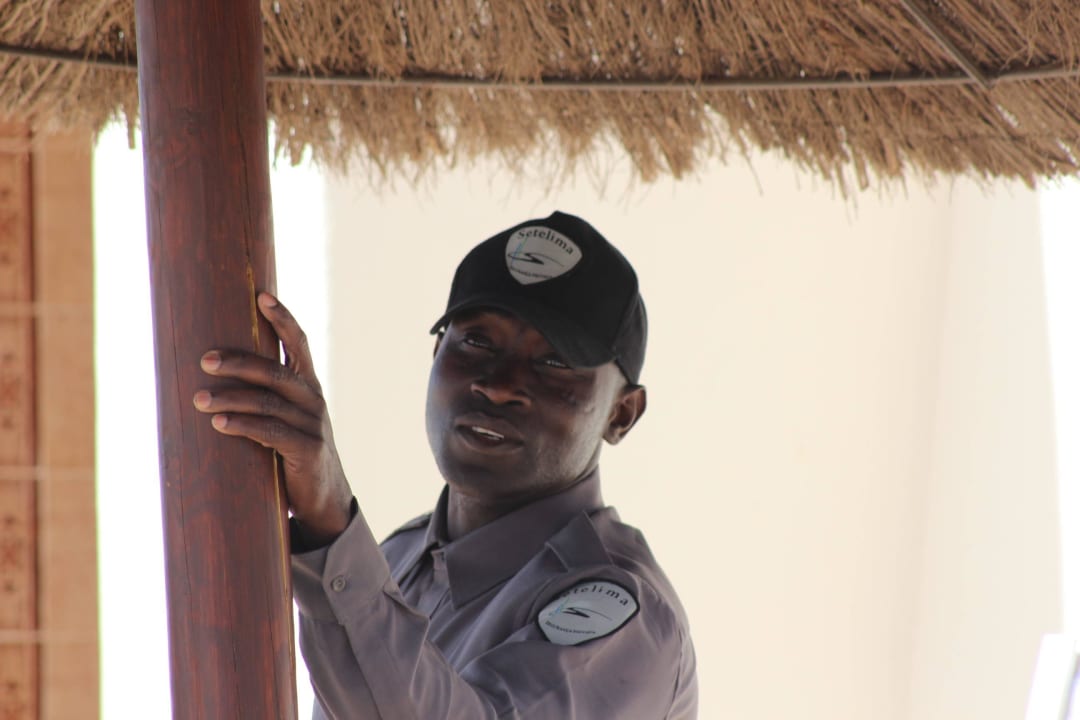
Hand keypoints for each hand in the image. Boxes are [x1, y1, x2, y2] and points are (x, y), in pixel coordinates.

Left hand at [193, 292, 351, 545]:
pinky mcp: (307, 450)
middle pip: (275, 371)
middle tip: (204, 360)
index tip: (263, 295)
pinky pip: (271, 432)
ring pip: (267, 403)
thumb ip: (265, 396)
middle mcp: (313, 399)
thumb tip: (211, 374)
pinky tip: (220, 424)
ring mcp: (313, 424)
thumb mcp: (286, 417)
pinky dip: (243, 425)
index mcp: (308, 385)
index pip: (298, 343)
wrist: (324, 496)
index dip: (283, 318)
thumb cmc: (293, 450)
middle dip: (238, 363)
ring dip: (229, 399)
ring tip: (199, 400)